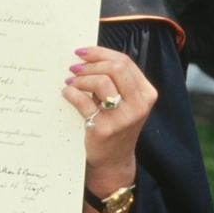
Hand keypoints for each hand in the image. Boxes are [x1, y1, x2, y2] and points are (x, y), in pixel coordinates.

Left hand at [62, 45, 156, 197]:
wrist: (113, 160)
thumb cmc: (116, 124)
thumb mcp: (126, 101)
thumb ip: (116, 79)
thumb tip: (87, 55)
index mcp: (146, 93)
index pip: (124, 62)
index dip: (100, 53)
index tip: (82, 52)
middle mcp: (139, 105)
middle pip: (114, 68)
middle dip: (90, 65)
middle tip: (74, 68)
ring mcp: (123, 118)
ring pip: (100, 82)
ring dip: (80, 79)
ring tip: (71, 82)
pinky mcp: (104, 128)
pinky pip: (83, 101)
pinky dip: (71, 93)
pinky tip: (67, 93)